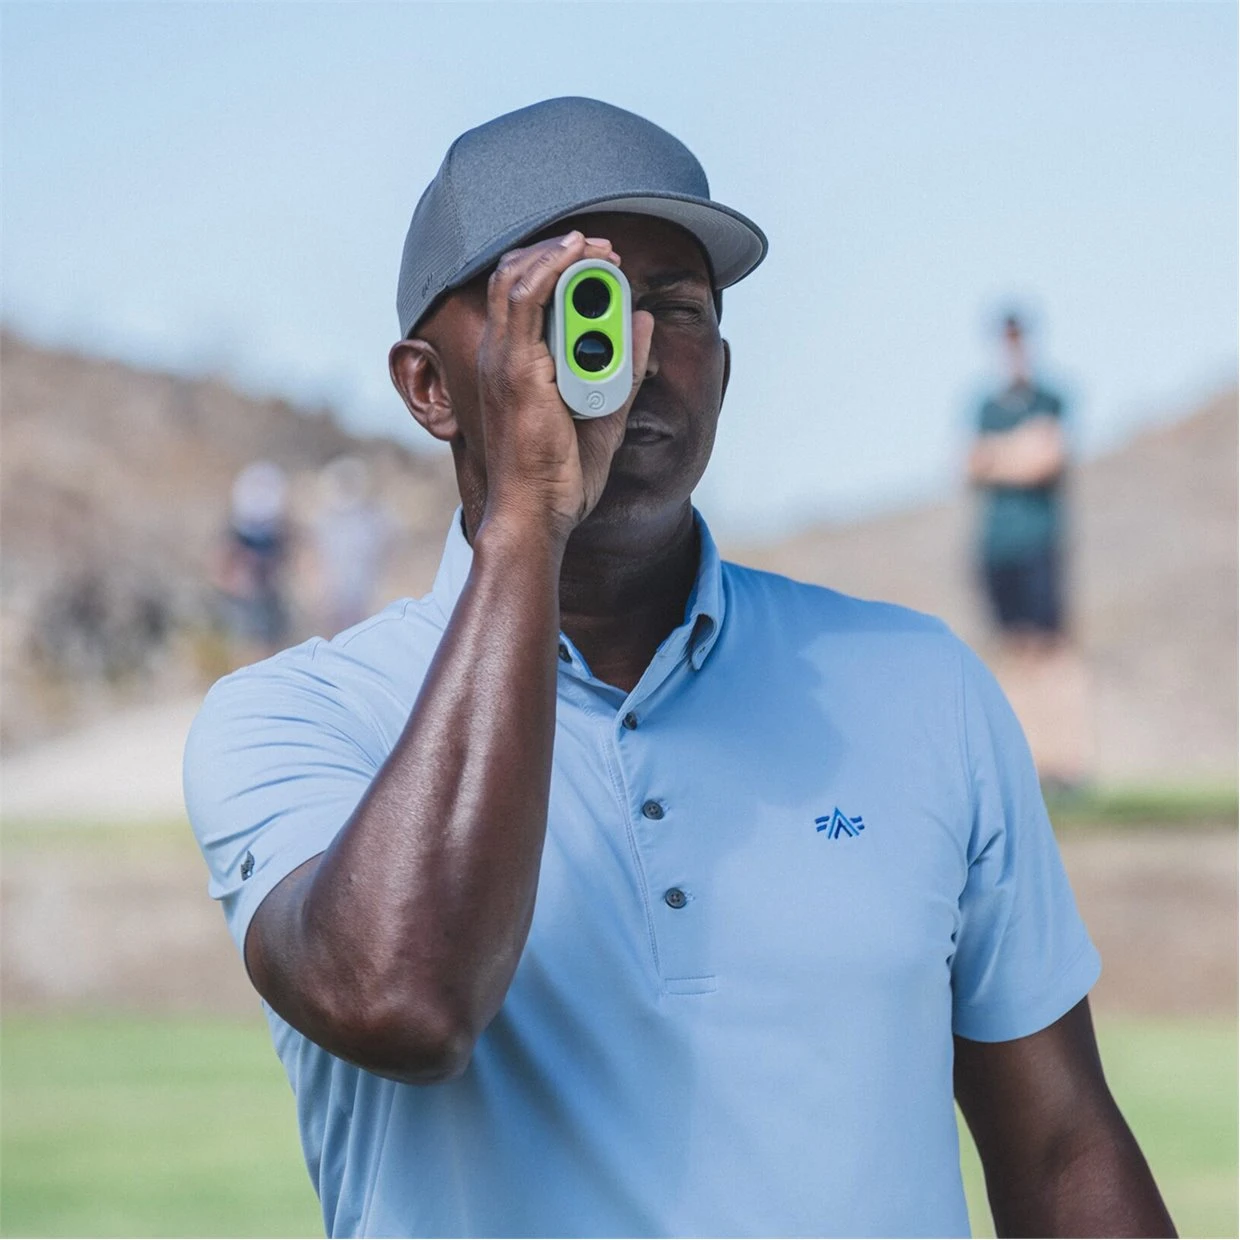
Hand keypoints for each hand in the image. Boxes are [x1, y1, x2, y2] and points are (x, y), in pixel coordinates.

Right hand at [475, 230, 654, 542]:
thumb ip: (625, 367)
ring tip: (599, 247)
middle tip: (604, 249)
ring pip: (517, 276)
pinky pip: (527, 298)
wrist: (535, 513)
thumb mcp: (606, 411)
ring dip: (561, 252)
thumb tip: (644, 321)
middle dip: (558, 250)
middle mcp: (499, 356)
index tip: (599, 260)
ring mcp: (502, 360)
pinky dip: (552, 267)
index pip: (520, 294)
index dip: (555, 265)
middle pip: (513, 275)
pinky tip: (578, 253)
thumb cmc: (557, 476)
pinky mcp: (515, 369)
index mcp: (512, 364)